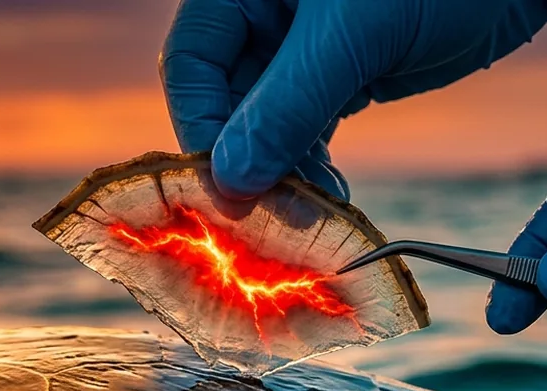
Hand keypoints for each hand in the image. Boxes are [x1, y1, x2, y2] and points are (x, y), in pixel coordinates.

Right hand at [160, 0, 546, 199]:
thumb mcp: (354, 36)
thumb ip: (287, 105)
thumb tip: (230, 182)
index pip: (192, 62)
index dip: (203, 126)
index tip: (230, 187)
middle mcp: (264, 14)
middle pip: (222, 99)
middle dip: (245, 159)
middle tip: (269, 215)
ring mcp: (299, 48)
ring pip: (262, 123)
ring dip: (279, 172)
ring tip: (309, 211)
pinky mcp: (338, 74)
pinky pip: (301, 129)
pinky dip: (309, 166)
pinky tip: (328, 194)